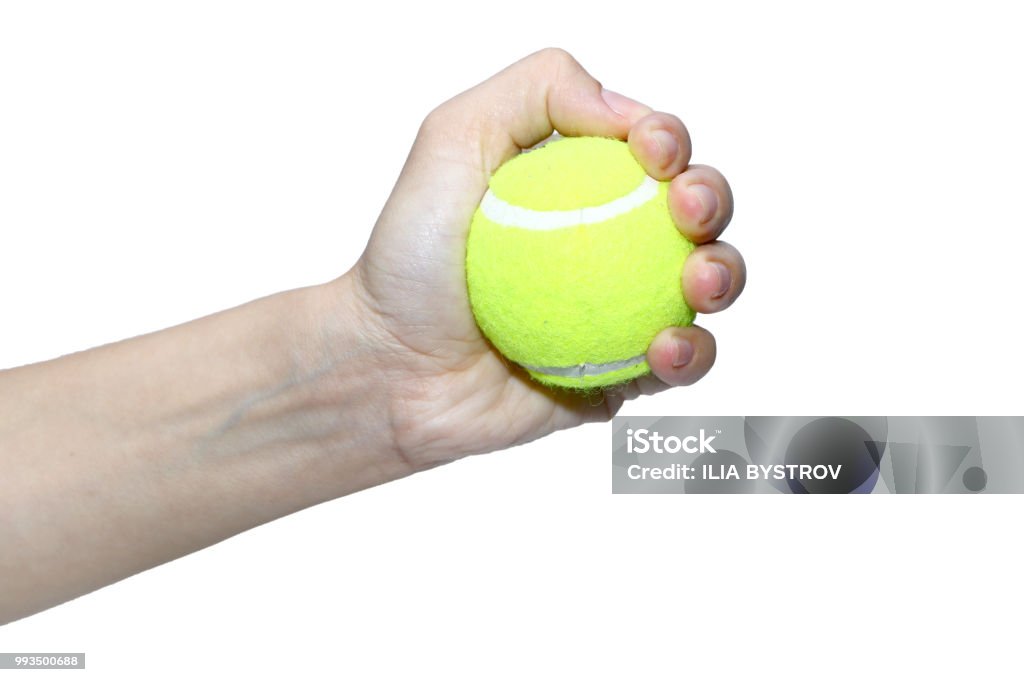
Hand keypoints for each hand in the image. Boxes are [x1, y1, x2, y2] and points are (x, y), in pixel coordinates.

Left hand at [341, 48, 745, 468]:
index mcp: (583, 183)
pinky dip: (692, 353)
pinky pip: (680, 364)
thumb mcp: (453, 139)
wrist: (390, 366)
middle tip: (688, 212)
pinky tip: (665, 347)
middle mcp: (612, 241)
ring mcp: (624, 308)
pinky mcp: (626, 372)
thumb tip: (626, 111)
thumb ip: (535, 90)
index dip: (670, 141)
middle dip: (712, 199)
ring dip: (724, 275)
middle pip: (696, 211)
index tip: (652, 154)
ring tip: (698, 282)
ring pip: (707, 285)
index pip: (652, 151)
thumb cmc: (409, 256)